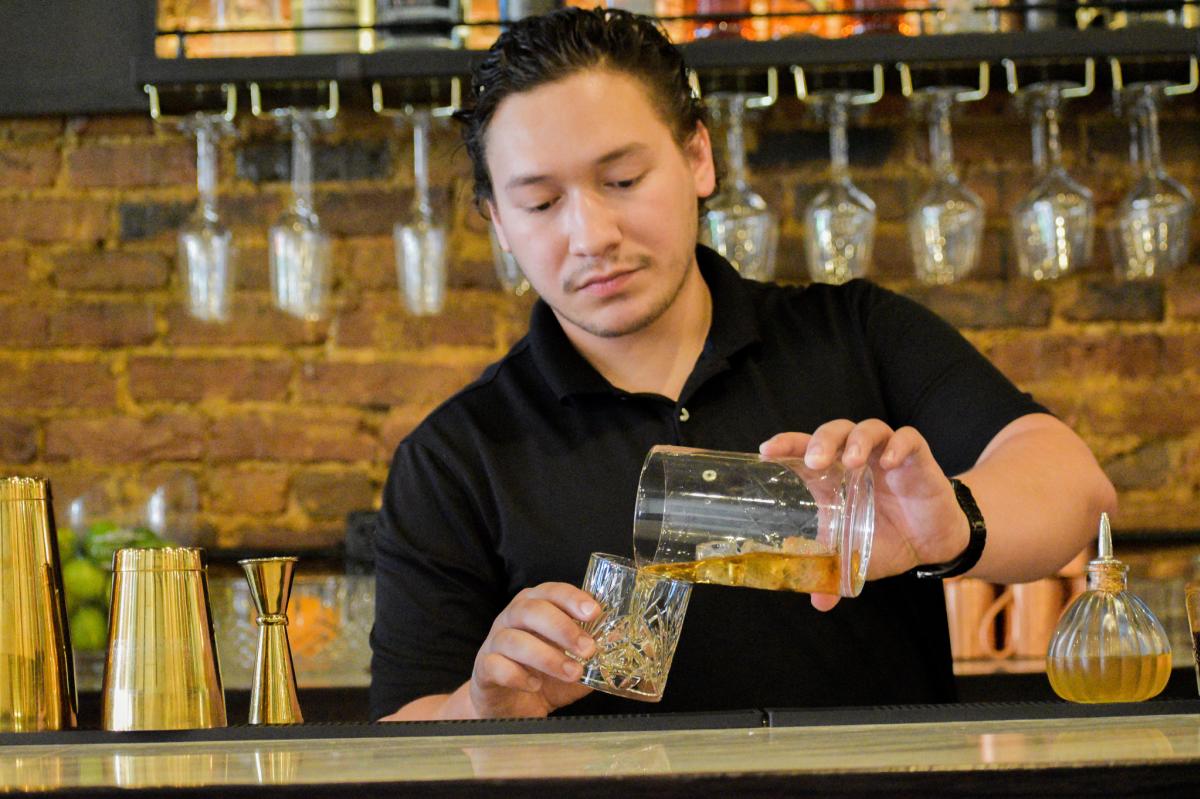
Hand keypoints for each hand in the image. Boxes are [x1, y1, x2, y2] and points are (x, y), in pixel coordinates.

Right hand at [468, 582, 600, 717]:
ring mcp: (494, 642)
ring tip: (572, 673)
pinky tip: (535, 685)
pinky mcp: (483, 668)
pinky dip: (518, 675)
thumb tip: (624, 643)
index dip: (572, 598)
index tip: (594, 612)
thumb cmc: (543, 677)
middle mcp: (511, 618)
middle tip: (588, 648)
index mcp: (535, 607)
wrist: (510, 707)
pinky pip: (496, 665)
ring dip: (547, 656)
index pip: (551, 591)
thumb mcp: (574, 663)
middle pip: (531, 610)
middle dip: (563, 627)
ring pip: (514, 639)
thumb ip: (594, 653)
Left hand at [760, 419, 968, 611]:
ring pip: (868, 429)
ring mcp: (886, 455)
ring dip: (857, 440)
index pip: (804, 449)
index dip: (786, 444)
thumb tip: (819, 602)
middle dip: (821, 441)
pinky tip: (890, 462)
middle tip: (813, 461)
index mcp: (834, 477)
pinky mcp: (917, 458)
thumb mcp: (856, 557)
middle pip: (834, 432)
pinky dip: (898, 446)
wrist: (932, 542)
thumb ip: (834, 573)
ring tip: (851, 461)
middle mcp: (857, 459)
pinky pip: (908, 439)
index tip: (766, 452)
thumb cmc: (887, 539)